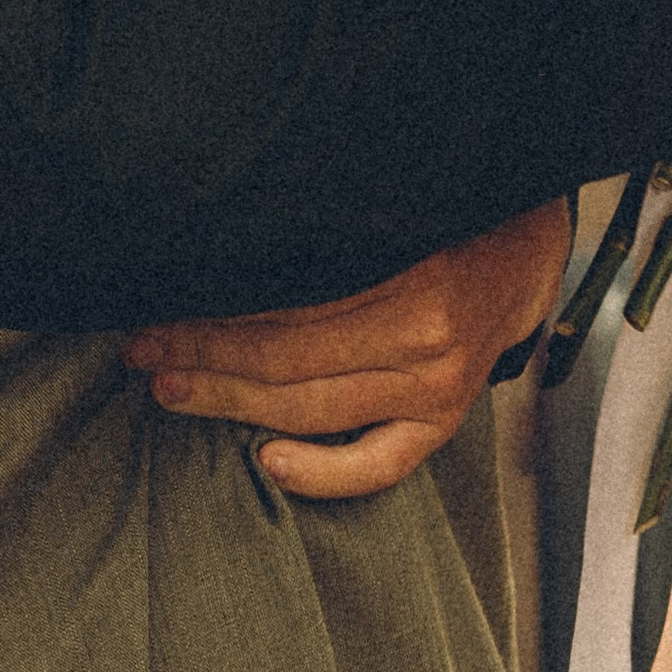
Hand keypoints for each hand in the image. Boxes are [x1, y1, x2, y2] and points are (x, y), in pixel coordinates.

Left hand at [121, 194, 572, 502]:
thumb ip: (326, 224)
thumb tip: (227, 234)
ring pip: (315, 411)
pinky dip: (323, 473)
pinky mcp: (446, 418)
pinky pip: (380, 465)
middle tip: (145, 354)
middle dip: (204, 361)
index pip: (282, 314)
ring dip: (234, 404)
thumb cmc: (447, 207)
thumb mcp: (391, 197)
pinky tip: (268, 463)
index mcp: (407, 278)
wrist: (527, 240)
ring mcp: (436, 388)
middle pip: (288, 364)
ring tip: (176, 390)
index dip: (210, 321)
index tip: (154, 315)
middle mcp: (423, 339)